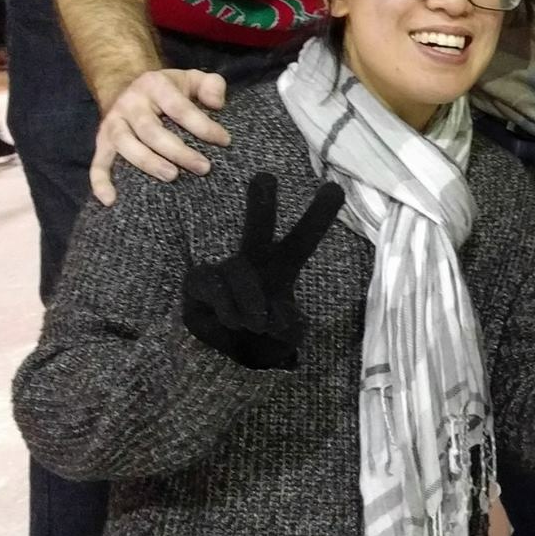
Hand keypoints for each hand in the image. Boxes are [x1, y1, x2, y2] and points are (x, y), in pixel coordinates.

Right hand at [91, 68, 231, 205]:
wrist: (126, 85)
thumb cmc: (169, 89)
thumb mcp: (192, 78)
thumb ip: (211, 85)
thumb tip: (217, 104)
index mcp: (154, 85)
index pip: (179, 108)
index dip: (202, 125)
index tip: (224, 141)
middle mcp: (130, 104)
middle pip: (151, 131)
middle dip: (178, 151)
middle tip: (203, 167)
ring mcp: (112, 123)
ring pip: (125, 145)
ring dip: (148, 163)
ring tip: (172, 177)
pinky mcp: (102, 142)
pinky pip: (97, 162)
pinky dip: (100, 182)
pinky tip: (111, 200)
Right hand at [181, 173, 343, 369]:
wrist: (231, 357)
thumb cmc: (266, 337)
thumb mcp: (287, 335)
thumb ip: (288, 327)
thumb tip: (274, 317)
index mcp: (282, 266)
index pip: (303, 239)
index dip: (318, 215)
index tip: (335, 187)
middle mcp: (254, 260)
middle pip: (258, 227)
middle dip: (261, 202)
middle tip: (265, 178)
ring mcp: (226, 270)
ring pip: (239, 271)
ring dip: (250, 300)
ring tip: (256, 324)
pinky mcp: (200, 281)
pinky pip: (214, 284)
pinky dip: (228, 307)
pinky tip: (234, 321)